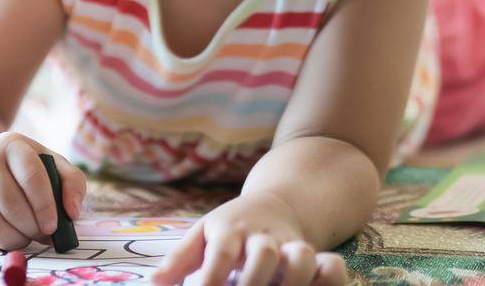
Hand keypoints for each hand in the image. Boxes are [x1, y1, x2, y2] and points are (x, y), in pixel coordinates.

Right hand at [0, 132, 85, 249]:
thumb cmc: (26, 168)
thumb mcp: (51, 164)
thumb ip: (72, 182)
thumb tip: (72, 212)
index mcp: (13, 145)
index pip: (32, 177)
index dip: (45, 206)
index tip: (53, 226)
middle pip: (12, 206)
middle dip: (33, 228)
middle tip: (43, 234)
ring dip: (17, 240)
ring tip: (28, 236)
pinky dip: (0, 245)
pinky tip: (9, 235)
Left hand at [153, 193, 345, 285]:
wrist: (274, 206)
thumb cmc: (228, 230)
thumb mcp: (202, 236)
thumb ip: (180, 261)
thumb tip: (153, 285)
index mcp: (229, 229)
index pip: (220, 253)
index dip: (212, 277)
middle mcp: (262, 236)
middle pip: (262, 254)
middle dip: (253, 283)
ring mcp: (290, 245)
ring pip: (299, 257)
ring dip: (291, 281)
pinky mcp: (313, 256)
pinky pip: (331, 265)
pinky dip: (329, 279)